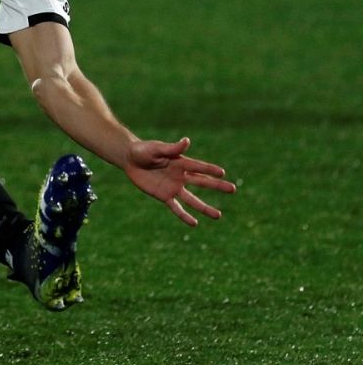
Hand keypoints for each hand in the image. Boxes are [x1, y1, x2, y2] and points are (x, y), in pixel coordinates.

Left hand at [122, 136, 236, 225]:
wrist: (129, 159)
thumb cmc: (143, 150)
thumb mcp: (156, 148)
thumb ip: (172, 148)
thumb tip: (187, 141)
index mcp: (181, 162)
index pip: (199, 167)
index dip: (210, 169)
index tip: (222, 173)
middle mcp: (181, 176)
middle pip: (202, 182)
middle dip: (217, 186)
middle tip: (233, 189)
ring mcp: (173, 187)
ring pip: (192, 199)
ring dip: (204, 207)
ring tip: (218, 216)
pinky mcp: (164, 196)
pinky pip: (176, 207)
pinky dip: (184, 215)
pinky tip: (194, 223)